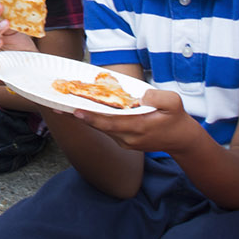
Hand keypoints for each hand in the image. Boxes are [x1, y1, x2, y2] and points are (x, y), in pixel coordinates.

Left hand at [74, 87, 201, 153]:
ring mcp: (125, 141)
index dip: (92, 117)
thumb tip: (141, 97)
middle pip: (99, 126)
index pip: (111, 122)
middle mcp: (128, 138)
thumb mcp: (174, 102)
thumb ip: (158, 98)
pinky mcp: (123, 141)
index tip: (76, 111)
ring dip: (83, 118)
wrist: (180, 140)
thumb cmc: (176, 118)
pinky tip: (80, 110)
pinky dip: (93, 120)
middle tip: (58, 107)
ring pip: (100, 128)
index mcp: (139, 127)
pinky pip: (105, 129)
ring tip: (64, 106)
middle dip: (78, 116)